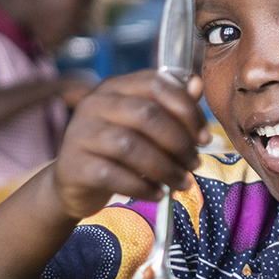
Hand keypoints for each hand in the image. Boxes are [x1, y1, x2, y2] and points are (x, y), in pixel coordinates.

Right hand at [50, 70, 209, 220]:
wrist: (74, 184)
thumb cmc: (117, 151)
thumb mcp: (144, 126)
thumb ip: (171, 104)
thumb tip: (197, 84)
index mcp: (114, 87)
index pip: (156, 84)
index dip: (187, 110)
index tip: (205, 138)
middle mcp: (94, 104)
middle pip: (146, 114)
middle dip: (179, 142)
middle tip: (195, 163)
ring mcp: (80, 134)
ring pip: (129, 145)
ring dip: (165, 167)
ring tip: (183, 183)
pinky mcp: (73, 165)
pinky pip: (112, 175)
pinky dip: (142, 187)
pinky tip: (158, 194)